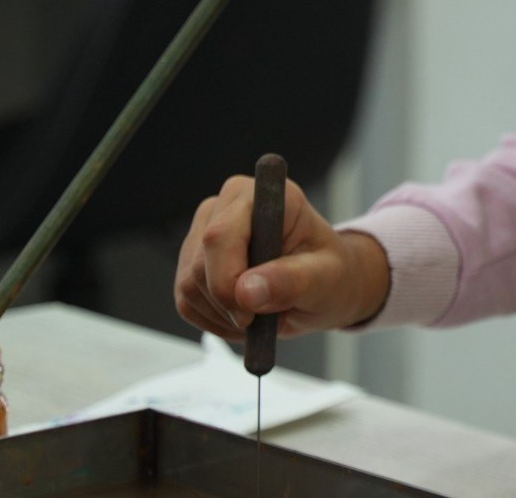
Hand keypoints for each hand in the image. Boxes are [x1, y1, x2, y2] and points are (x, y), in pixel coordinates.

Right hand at [173, 175, 391, 342]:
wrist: (322, 285)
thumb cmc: (330, 273)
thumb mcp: (326, 279)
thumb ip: (291, 281)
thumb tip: (247, 291)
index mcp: (265, 196)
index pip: (221, 234)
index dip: (227, 279)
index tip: (251, 310)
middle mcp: (229, 204)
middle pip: (200, 265)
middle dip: (229, 305)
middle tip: (262, 318)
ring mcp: (205, 229)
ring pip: (188, 285)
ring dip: (222, 315)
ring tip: (259, 315)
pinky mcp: (193, 258)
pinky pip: (185, 301)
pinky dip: (212, 320)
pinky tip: (241, 315)